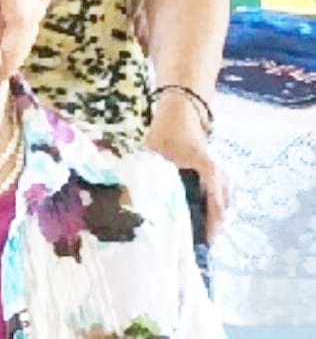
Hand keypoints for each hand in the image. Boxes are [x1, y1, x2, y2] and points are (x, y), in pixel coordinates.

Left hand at [145, 95, 228, 240]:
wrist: (182, 111)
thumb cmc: (167, 131)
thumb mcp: (155, 151)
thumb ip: (147, 172)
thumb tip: (132, 196)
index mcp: (207, 169)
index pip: (215, 203)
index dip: (210, 226)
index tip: (202, 243)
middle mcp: (219, 174)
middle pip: (222, 209)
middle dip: (211, 227)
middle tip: (196, 245)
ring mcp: (221, 174)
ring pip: (223, 204)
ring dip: (212, 219)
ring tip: (198, 236)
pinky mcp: (218, 175)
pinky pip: (221, 198)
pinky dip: (213, 210)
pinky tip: (200, 219)